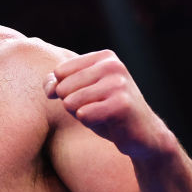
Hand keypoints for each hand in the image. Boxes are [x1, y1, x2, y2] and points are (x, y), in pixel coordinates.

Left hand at [45, 50, 169, 158]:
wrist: (142, 134)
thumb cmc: (106, 111)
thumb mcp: (80, 93)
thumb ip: (57, 84)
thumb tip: (49, 88)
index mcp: (104, 58)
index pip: (59, 72)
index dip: (63, 91)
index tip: (86, 97)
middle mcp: (112, 66)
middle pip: (63, 87)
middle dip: (72, 104)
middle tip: (96, 108)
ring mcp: (119, 84)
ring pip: (71, 102)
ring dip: (81, 114)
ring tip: (101, 114)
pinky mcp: (122, 104)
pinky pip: (84, 115)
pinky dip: (90, 123)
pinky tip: (108, 122)